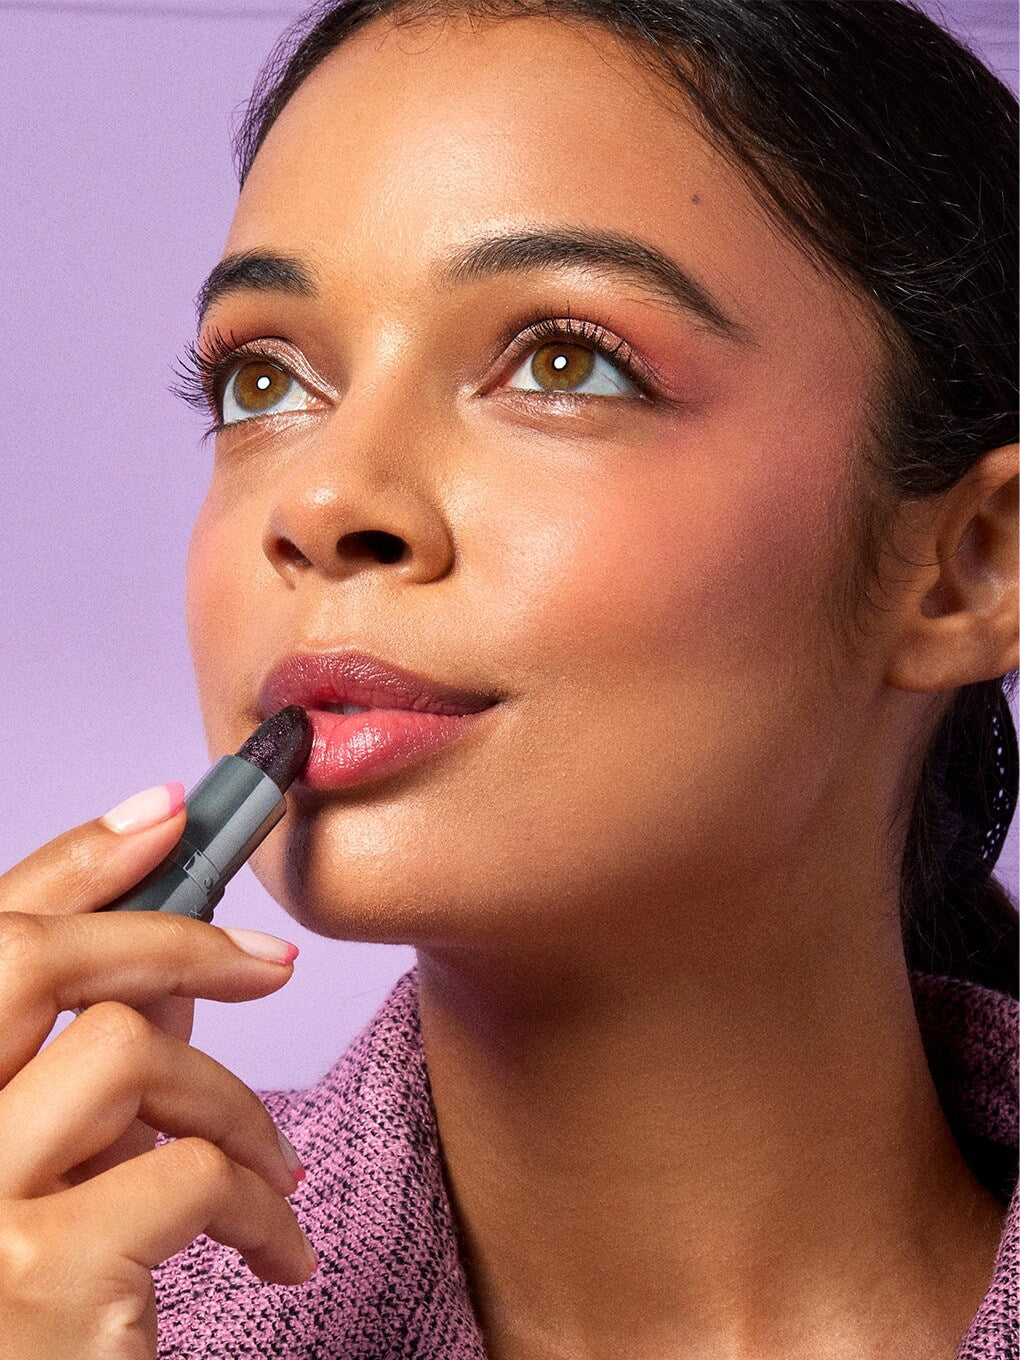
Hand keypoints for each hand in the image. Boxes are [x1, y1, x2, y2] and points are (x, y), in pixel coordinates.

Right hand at [0, 784, 315, 1359]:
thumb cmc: (54, 1305)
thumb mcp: (58, 1166)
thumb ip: (92, 1069)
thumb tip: (180, 971)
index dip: (75, 860)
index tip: (167, 809)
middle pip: (34, 961)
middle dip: (174, 938)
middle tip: (272, 964)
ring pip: (133, 1052)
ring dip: (232, 1107)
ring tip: (269, 1173)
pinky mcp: (42, 1273)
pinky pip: (195, 1170)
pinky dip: (259, 1206)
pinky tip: (274, 1253)